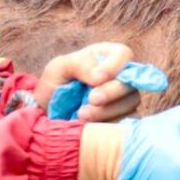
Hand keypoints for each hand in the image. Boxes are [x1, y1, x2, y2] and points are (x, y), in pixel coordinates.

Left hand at [46, 62, 167, 120]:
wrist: (49, 115)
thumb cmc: (55, 85)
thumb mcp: (59, 67)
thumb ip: (80, 65)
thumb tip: (99, 78)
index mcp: (107, 57)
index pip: (123, 54)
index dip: (114, 66)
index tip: (96, 79)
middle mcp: (120, 76)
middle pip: (129, 82)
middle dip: (110, 92)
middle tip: (91, 100)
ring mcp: (125, 98)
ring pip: (130, 103)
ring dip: (107, 111)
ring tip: (82, 115)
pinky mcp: (124, 118)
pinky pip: (129, 121)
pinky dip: (112, 124)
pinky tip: (94, 126)